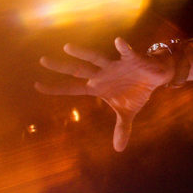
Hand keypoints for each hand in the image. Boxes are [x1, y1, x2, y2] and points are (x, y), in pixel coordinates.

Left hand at [36, 37, 172, 151]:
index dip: (56, 88)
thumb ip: (121, 129)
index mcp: (98, 86)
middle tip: (42, 61)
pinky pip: (126, 53)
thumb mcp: (128, 113)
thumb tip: (119, 150)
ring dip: (82, 53)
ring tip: (67, 48)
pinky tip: (118, 41)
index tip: (36, 85)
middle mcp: (102, 73)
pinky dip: (123, 48)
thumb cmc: (137, 90)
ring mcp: (115, 65)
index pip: (73, 88)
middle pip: (78, 70)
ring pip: (95, 57)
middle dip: (61, 67)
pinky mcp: (131, 59)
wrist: (155, 75)